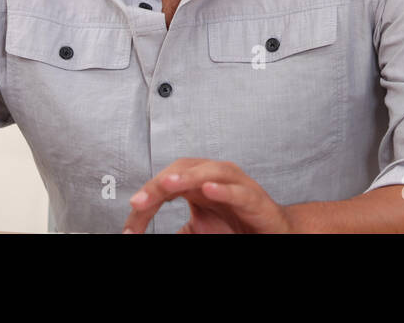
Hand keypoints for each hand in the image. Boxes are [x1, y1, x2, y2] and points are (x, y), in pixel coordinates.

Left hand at [122, 158, 293, 233]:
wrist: (272, 232)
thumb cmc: (235, 226)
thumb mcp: (197, 229)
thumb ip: (175, 230)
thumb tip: (142, 233)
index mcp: (198, 181)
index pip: (167, 181)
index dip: (148, 196)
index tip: (131, 219)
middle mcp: (215, 176)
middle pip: (184, 169)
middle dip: (160, 184)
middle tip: (139, 202)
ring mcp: (236, 183)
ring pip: (210, 171)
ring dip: (187, 177)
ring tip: (167, 185)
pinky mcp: (254, 198)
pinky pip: (238, 190)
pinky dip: (222, 189)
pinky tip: (207, 189)